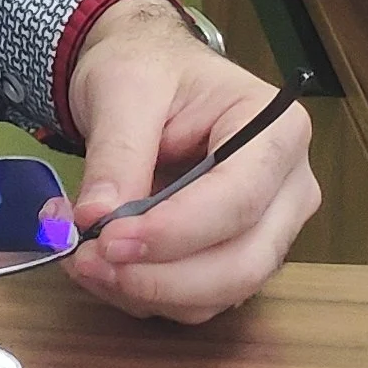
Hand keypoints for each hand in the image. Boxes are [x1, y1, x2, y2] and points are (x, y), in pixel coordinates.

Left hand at [63, 0, 319, 323]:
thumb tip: (94, 220)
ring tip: (79, 255)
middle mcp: (288, 188)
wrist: (145, 75)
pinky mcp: (235, 257)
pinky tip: (99, 263)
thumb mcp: (124, 90)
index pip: (239, 199)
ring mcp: (268, 230)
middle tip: (85, 260)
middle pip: (241, 263)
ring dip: (144, 291)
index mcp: (277, 131)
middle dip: (159, 277)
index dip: (175, 231)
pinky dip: (144, 293)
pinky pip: (197, 298)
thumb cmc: (148, 69)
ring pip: (218, 294)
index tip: (109, 240)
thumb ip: (116, 154)